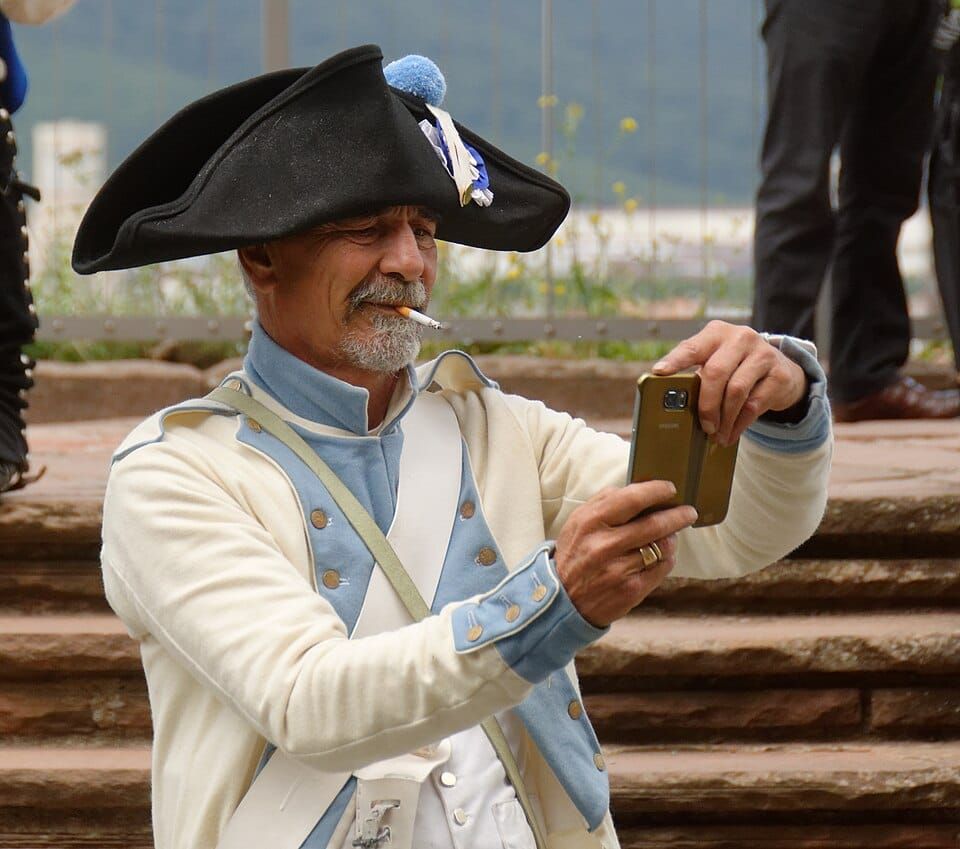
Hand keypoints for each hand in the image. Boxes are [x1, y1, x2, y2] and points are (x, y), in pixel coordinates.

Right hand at [554, 481, 698, 627]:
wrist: (564, 600)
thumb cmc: (575, 554)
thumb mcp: (577, 522)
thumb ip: (603, 501)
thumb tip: (635, 488)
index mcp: (591, 522)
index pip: (632, 499)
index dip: (656, 491)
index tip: (670, 488)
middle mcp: (605, 544)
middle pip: (655, 524)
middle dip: (678, 515)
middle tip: (688, 512)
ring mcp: (620, 569)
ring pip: (663, 546)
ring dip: (671, 538)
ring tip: (669, 536)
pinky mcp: (632, 589)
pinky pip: (662, 568)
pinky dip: (666, 559)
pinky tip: (660, 556)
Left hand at [652, 321, 807, 445]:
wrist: (781, 369)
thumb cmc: (736, 368)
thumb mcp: (717, 362)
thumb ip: (698, 375)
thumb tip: (674, 406)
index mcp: (716, 333)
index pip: (691, 347)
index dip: (675, 360)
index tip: (659, 372)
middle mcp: (740, 338)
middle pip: (715, 372)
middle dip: (706, 404)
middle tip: (704, 426)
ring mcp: (763, 354)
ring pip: (736, 390)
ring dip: (724, 418)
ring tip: (717, 434)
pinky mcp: (780, 374)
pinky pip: (754, 404)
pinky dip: (740, 423)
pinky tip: (732, 433)